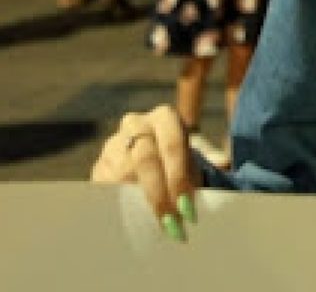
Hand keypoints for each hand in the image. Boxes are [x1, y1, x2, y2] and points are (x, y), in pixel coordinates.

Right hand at [91, 106, 200, 240]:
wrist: (153, 158)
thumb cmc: (178, 162)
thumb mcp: (189, 163)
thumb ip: (190, 179)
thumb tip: (190, 208)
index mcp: (164, 117)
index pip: (172, 144)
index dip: (179, 178)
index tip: (187, 208)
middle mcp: (136, 124)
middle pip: (145, 158)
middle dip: (159, 194)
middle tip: (170, 223)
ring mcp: (113, 143)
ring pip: (123, 174)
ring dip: (140, 203)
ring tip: (155, 225)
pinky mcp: (98, 167)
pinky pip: (105, 188)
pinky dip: (121, 207)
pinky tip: (133, 223)